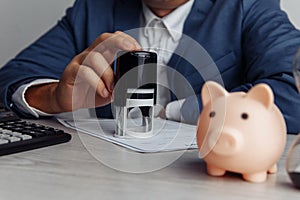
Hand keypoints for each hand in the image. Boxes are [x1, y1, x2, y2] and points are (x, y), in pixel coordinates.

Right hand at [26, 31, 140, 113]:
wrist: (67, 100)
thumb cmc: (88, 91)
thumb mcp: (109, 88)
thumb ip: (119, 84)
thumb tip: (132, 86)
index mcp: (101, 56)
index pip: (113, 39)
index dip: (126, 40)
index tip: (138, 48)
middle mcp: (90, 55)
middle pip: (103, 39)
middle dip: (119, 41)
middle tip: (132, 49)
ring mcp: (79, 62)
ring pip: (95, 57)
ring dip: (108, 74)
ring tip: (112, 88)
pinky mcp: (71, 72)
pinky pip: (84, 72)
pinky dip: (97, 83)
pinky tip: (103, 92)